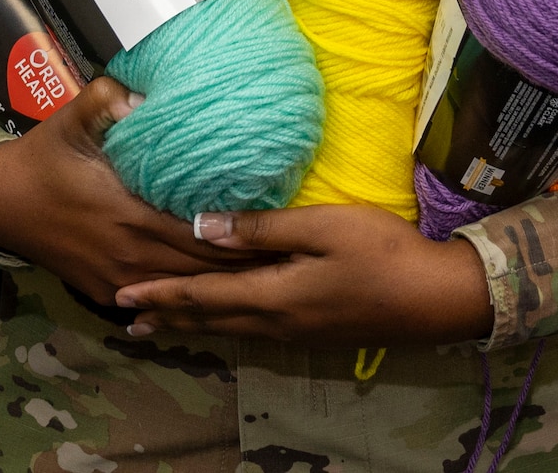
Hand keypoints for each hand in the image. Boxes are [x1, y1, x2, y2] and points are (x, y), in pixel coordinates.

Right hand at [0, 77, 277, 305]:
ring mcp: (118, 280)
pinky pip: (159, 299)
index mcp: (129, 214)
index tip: (282, 231)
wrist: (0, 204)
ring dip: (224, 286)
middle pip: (203, 271)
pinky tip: (221, 293)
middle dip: (247, 267)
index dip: (242, 238)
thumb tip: (143, 92)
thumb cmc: (44, 157)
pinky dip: (191, 296)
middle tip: (293, 258)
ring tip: (271, 277)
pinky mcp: (107, 291)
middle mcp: (130, 255)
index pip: (201, 236)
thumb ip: (107, 99)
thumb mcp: (71, 118)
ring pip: (184, 291)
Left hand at [112, 203, 492, 348]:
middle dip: (166, 317)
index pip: (201, 297)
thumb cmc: (382, 253)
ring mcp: (297, 331)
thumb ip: (263, 229)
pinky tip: (225, 321)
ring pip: (229, 329)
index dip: (160, 294)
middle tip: (125, 318)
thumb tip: (202, 226)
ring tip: (161, 325)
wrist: (437, 299)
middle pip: (209, 320)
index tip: (119, 293)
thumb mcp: (323, 227)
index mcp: (273, 296)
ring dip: (191, 325)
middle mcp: (276, 321)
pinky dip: (223, 325)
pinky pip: (252, 330)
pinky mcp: (314, 330)